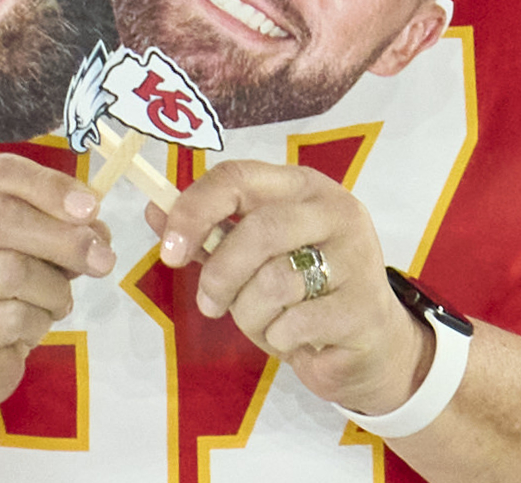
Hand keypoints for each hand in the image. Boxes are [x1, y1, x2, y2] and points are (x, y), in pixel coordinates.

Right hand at [0, 156, 116, 447]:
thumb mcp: (15, 247)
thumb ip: (50, 228)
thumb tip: (96, 226)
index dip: (50, 186)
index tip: (91, 206)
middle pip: (1, 216)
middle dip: (61, 237)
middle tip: (103, 258)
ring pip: (12, 269)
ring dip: (54, 288)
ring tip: (56, 302)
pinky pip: (15, 317)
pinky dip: (39, 322)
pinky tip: (34, 326)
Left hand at [150, 159, 430, 417]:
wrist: (368, 343)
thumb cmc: (302, 290)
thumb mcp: (251, 256)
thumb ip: (207, 232)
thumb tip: (153, 209)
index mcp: (300, 186)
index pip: (237, 178)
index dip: (195, 210)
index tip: (169, 249)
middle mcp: (334, 211)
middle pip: (258, 231)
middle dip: (220, 274)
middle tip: (207, 305)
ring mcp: (356, 258)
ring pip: (274, 283)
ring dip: (250, 314)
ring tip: (263, 322)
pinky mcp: (364, 308)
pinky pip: (296, 324)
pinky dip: (278, 339)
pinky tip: (292, 339)